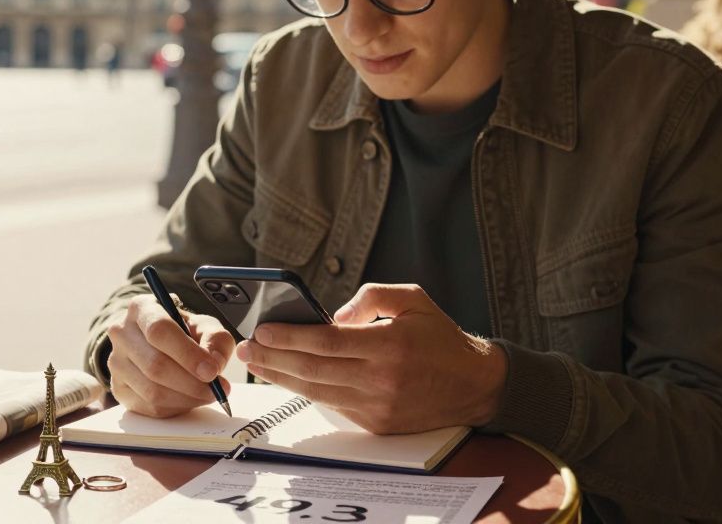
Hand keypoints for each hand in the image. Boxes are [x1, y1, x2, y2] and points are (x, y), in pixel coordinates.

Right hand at [106, 294, 234, 417]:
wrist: (162, 344)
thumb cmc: (185, 333)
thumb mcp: (205, 326)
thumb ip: (215, 340)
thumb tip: (214, 365)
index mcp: (142, 309)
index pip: (159, 331)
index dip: (188, 354)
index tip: (212, 371)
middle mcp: (122, 334)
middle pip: (155, 365)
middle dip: (191, 382)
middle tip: (217, 389)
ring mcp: (116, 362)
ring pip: (152, 390)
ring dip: (187, 398)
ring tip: (207, 394)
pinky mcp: (118, 388)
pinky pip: (149, 407)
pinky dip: (176, 407)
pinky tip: (189, 398)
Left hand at [236, 283, 507, 433]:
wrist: (475, 385)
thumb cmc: (440, 338)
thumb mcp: (412, 299)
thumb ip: (370, 297)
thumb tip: (332, 315)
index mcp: (390, 345)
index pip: (327, 342)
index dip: (290, 337)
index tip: (262, 330)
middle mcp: (382, 380)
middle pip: (313, 370)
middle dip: (273, 359)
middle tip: (246, 349)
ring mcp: (378, 406)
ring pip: (317, 392)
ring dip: (281, 378)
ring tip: (257, 364)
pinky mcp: (377, 424)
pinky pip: (333, 405)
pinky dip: (307, 391)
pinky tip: (288, 378)